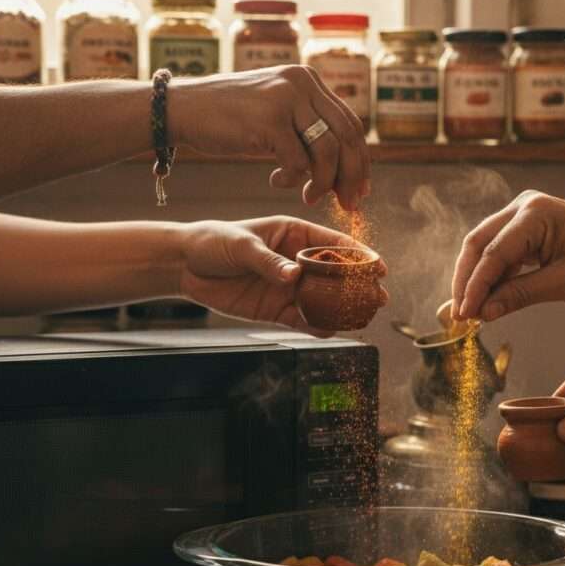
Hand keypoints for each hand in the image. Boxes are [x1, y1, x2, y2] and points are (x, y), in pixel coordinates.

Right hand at [170, 66, 369, 210]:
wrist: (183, 109)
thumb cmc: (231, 120)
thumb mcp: (277, 116)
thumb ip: (308, 130)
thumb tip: (345, 169)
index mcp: (309, 81)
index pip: (351, 124)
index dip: (361, 161)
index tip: (361, 190)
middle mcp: (303, 84)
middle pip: (348, 138)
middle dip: (351, 177)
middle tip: (348, 204)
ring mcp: (286, 98)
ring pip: (327, 152)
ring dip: (323, 184)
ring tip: (309, 198)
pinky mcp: (269, 119)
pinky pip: (297, 162)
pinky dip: (291, 180)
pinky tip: (276, 182)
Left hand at [177, 216, 387, 333]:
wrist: (185, 266)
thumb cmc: (214, 242)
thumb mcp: (242, 245)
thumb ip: (269, 261)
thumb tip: (294, 276)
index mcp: (294, 235)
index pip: (334, 244)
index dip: (359, 255)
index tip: (378, 266)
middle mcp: (297, 262)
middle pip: (336, 275)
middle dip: (359, 287)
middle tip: (379, 297)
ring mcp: (289, 287)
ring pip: (323, 300)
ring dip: (342, 309)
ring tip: (361, 317)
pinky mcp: (276, 309)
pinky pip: (302, 319)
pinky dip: (316, 326)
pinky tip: (330, 330)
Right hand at [451, 190, 564, 320]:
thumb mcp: (563, 284)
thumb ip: (519, 296)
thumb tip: (483, 313)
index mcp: (536, 213)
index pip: (493, 253)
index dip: (474, 287)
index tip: (464, 316)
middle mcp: (523, 206)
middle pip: (478, 244)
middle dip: (466, 281)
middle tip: (458, 315)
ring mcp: (522, 214)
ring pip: (482, 248)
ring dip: (474, 279)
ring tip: (468, 312)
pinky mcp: (523, 227)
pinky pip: (497, 251)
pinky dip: (490, 276)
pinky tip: (485, 299)